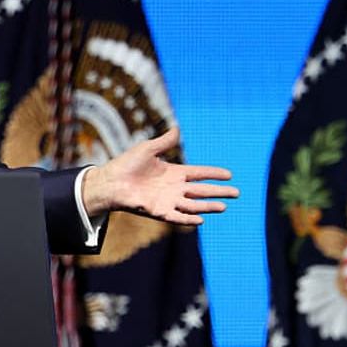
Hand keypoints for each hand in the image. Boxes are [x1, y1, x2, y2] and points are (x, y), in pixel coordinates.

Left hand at [81, 126, 237, 225]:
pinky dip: (188, 218)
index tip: (229, 174)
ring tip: (224, 206)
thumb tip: (177, 127)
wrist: (110, 181)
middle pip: (201, 191)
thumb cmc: (126, 164)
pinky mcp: (158, 211)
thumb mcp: (148, 149)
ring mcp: (167, 200)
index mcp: (173, 173)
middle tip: (237, 193)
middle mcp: (173, 188)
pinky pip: (176, 217)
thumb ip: (164, 141)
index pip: (199, 174)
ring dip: (208, 206)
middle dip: (218, 192)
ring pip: (193, 205)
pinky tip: (201, 219)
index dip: (214, 174)